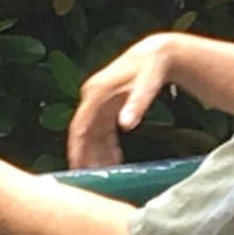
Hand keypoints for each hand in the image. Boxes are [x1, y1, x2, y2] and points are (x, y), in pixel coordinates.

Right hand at [67, 34, 174, 168]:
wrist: (156, 54)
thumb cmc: (150, 68)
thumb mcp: (146, 85)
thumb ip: (136, 104)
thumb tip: (125, 125)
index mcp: (95, 92)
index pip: (79, 126)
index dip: (77, 149)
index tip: (78, 169)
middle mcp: (92, 97)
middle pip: (84, 133)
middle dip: (87, 156)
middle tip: (93, 179)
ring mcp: (98, 102)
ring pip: (93, 135)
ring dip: (97, 154)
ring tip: (105, 175)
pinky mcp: (107, 106)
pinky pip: (102, 131)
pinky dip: (106, 147)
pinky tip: (114, 161)